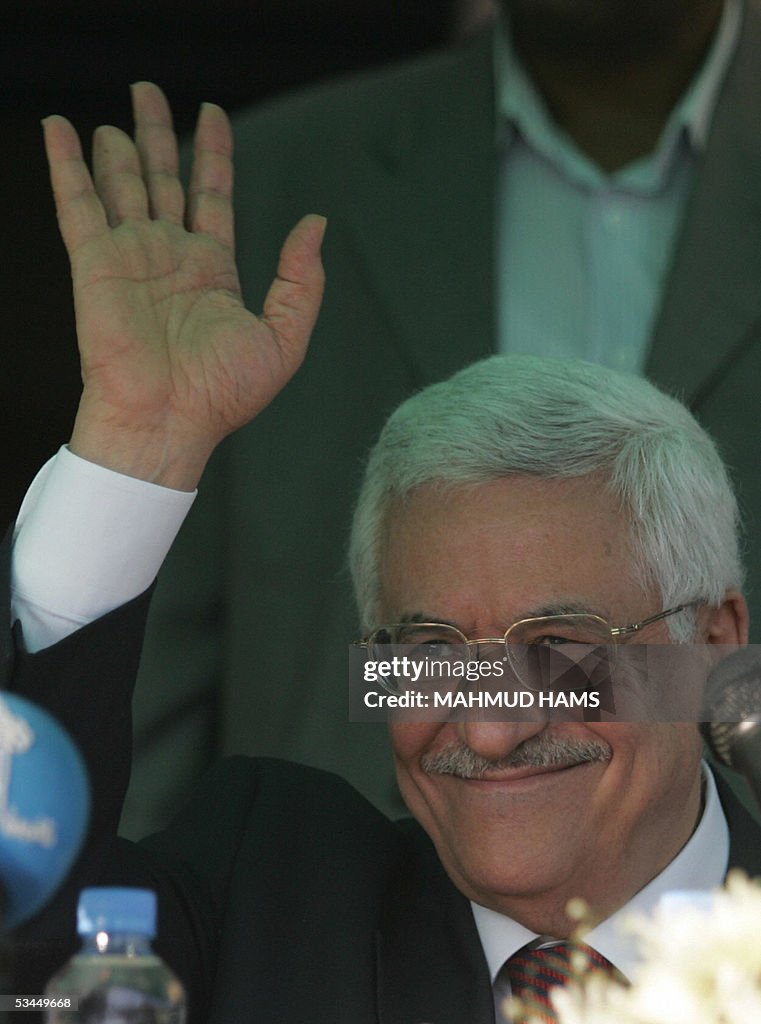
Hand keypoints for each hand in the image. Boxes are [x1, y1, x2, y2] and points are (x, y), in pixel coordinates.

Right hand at [43, 82, 324, 488]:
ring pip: (122, 182)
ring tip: (120, 112)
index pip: (212, 195)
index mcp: (212, 271)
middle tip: (149, 92)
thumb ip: (302, 282)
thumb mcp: (284, 339)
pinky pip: (76, 203)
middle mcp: (169, 256)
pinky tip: (59, 129)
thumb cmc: (223, 396)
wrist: (168, 423)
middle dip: (158, 135)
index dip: (213, 153)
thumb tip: (316, 226)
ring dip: (119, 146)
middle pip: (163, 178)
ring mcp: (131, 257)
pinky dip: (65, 164)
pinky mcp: (95, 264)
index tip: (213, 115)